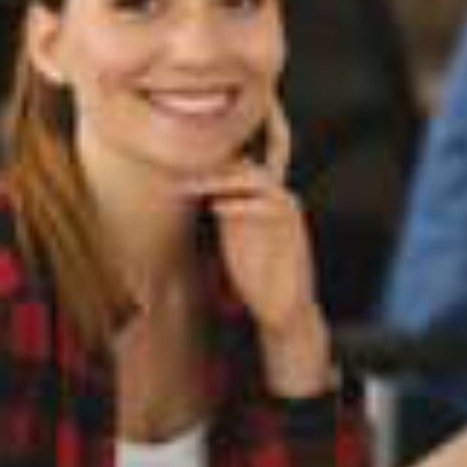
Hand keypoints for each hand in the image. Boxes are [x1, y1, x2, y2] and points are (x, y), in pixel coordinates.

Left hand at [180, 102, 333, 395]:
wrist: (285, 308)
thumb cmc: (257, 277)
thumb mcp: (234, 238)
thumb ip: (222, 212)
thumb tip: (189, 196)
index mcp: (261, 199)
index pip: (239, 164)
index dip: (210, 158)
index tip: (174, 161)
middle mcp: (276, 199)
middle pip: (246, 163)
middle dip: (213, 162)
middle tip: (178, 167)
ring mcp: (287, 213)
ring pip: (257, 179)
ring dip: (223, 179)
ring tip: (194, 184)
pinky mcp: (292, 230)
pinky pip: (269, 207)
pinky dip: (241, 205)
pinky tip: (217, 208)